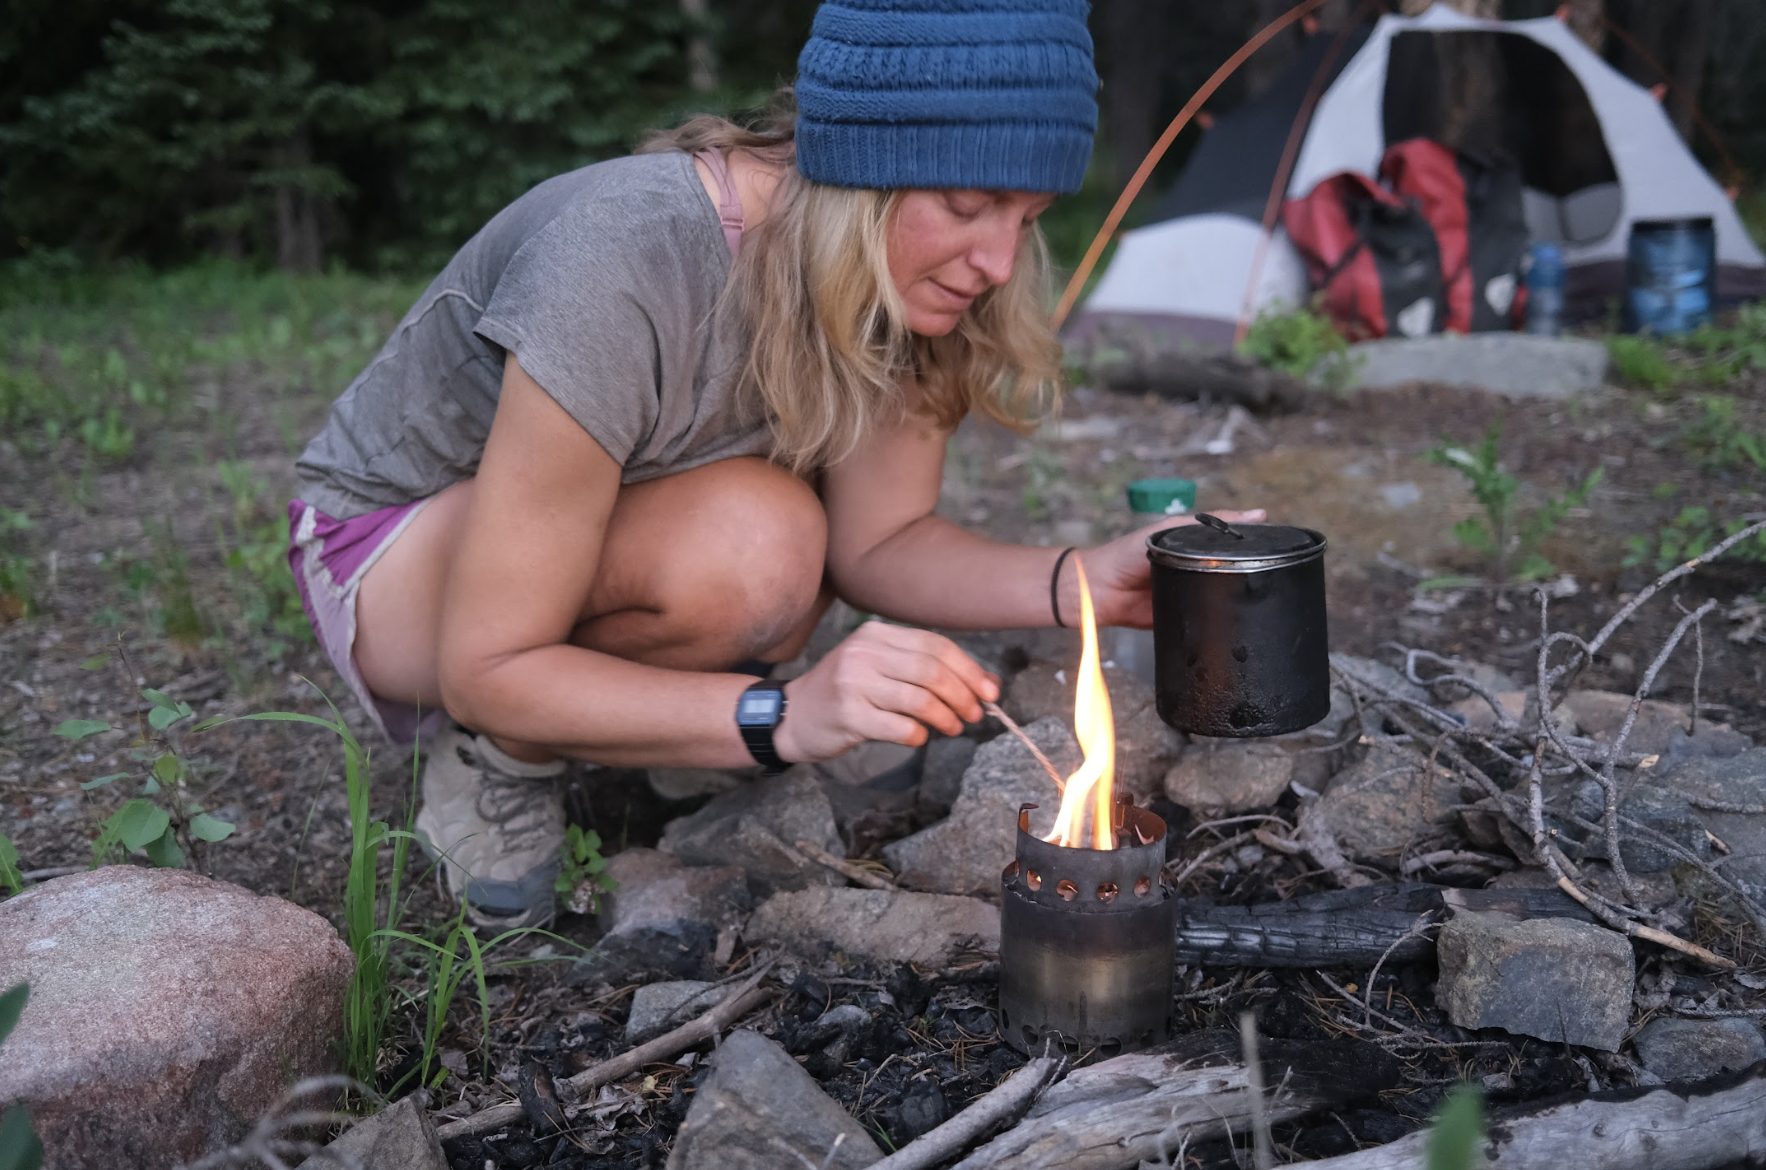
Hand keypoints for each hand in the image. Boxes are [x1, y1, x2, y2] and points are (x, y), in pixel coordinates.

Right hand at [772, 621, 999, 762]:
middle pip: (931, 671)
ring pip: (919, 700)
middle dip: (963, 695)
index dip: (969, 669)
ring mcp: (853, 683)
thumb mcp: (881, 668)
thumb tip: (988, 683)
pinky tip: (920, 737)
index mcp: (876, 635)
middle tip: (975, 714)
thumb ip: (927, 670)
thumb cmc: (848, 692)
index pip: (935, 645)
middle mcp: (863, 653)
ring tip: (954, 728)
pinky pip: (900, 727)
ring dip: (946, 717)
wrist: (794, 715)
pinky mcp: (848, 716)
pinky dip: (919, 735)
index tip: (990, 691)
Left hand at [1071, 509, 1267, 629]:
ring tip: (1261, 603)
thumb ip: (1210, 522)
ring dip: (1236, 604)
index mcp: (1198, 551)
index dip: (1257, 554)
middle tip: (1275, 582)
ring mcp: (1192, 599)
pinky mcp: (1185, 624)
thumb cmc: (1128, 554)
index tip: (1284, 555)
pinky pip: (1206, 625)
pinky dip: (1217, 625)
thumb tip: (1258, 514)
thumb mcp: (1172, 530)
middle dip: (1252, 581)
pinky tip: (1235, 624)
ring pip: (1224, 603)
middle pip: (1234, 578)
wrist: (1100, 591)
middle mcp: (1199, 574)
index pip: (1235, 551)